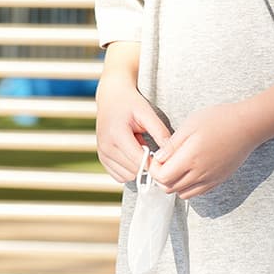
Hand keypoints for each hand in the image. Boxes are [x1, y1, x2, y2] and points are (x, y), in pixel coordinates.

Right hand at [95, 68, 170, 182]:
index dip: (155, 163)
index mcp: (117, 135)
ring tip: (139, 148)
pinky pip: (119, 176)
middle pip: (134, 171)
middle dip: (146, 164)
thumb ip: (160, 132)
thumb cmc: (130, 103)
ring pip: (127, 177)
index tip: (162, 156)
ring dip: (137, 167)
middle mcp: (106, 147)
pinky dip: (129, 170)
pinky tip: (132, 154)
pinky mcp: (102, 159)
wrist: (111, 97)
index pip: (140, 161)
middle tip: (150, 148)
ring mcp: (102, 154)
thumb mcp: (147, 112)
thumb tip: (171, 153)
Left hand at [152, 102, 260, 199]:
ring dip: (173, 183)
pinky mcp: (218, 181)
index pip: (162, 177)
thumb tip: (158, 158)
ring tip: (176, 166)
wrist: (247, 126)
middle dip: (161, 177)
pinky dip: (187, 186)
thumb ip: (172, 145)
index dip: (154, 169)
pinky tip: (189, 170)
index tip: (156, 157)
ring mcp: (210, 180)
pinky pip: (196, 193)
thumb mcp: (190, 125)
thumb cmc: (219, 120)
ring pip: (182, 193)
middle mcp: (200, 174)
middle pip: (169, 188)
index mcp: (190, 159)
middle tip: (164, 161)